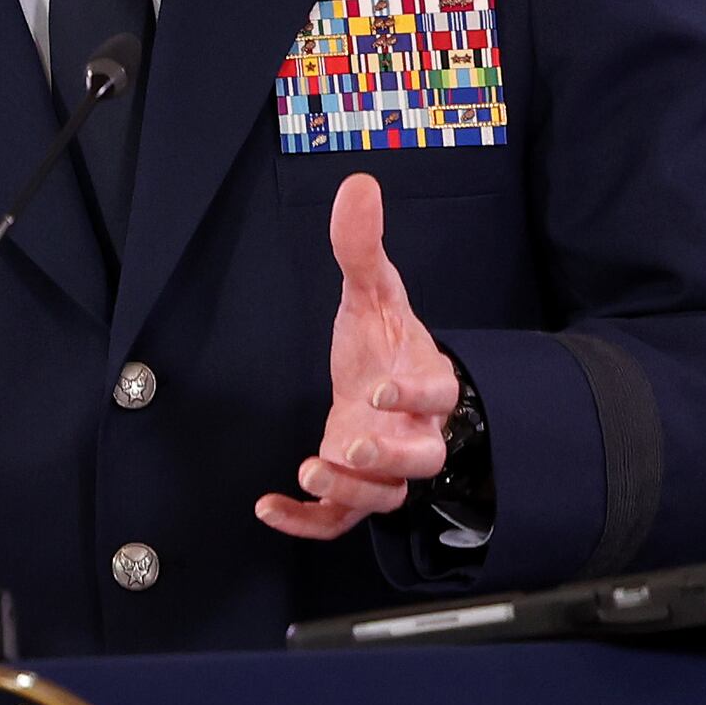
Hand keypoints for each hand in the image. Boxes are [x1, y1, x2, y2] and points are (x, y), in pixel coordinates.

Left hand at [253, 171, 457, 539]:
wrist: (380, 383)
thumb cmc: (383, 342)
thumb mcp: (371, 292)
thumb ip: (361, 246)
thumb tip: (358, 183)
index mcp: (427, 381)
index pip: (438, 393)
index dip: (415, 395)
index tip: (380, 389)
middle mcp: (415, 432)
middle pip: (423, 459)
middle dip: (390, 456)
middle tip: (351, 443)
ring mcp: (387, 467)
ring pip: (387, 496)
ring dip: (353, 490)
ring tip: (311, 470)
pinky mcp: (355, 490)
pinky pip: (340, 520)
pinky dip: (308, 521)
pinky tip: (268, 507)